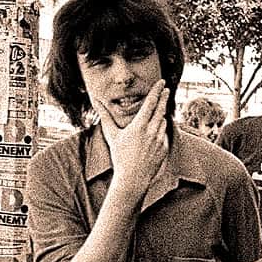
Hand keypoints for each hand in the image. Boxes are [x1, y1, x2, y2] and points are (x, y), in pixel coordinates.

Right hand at [95, 79, 169, 201]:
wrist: (133, 178)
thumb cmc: (120, 156)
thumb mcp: (112, 135)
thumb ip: (105, 116)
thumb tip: (96, 102)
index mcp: (139, 126)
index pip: (150, 103)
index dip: (156, 91)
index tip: (161, 83)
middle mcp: (152, 132)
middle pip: (161, 109)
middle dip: (163, 98)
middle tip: (165, 89)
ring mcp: (160, 140)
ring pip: (163, 122)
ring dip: (159, 116)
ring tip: (154, 115)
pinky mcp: (164, 149)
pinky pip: (164, 134)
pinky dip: (160, 131)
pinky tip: (153, 134)